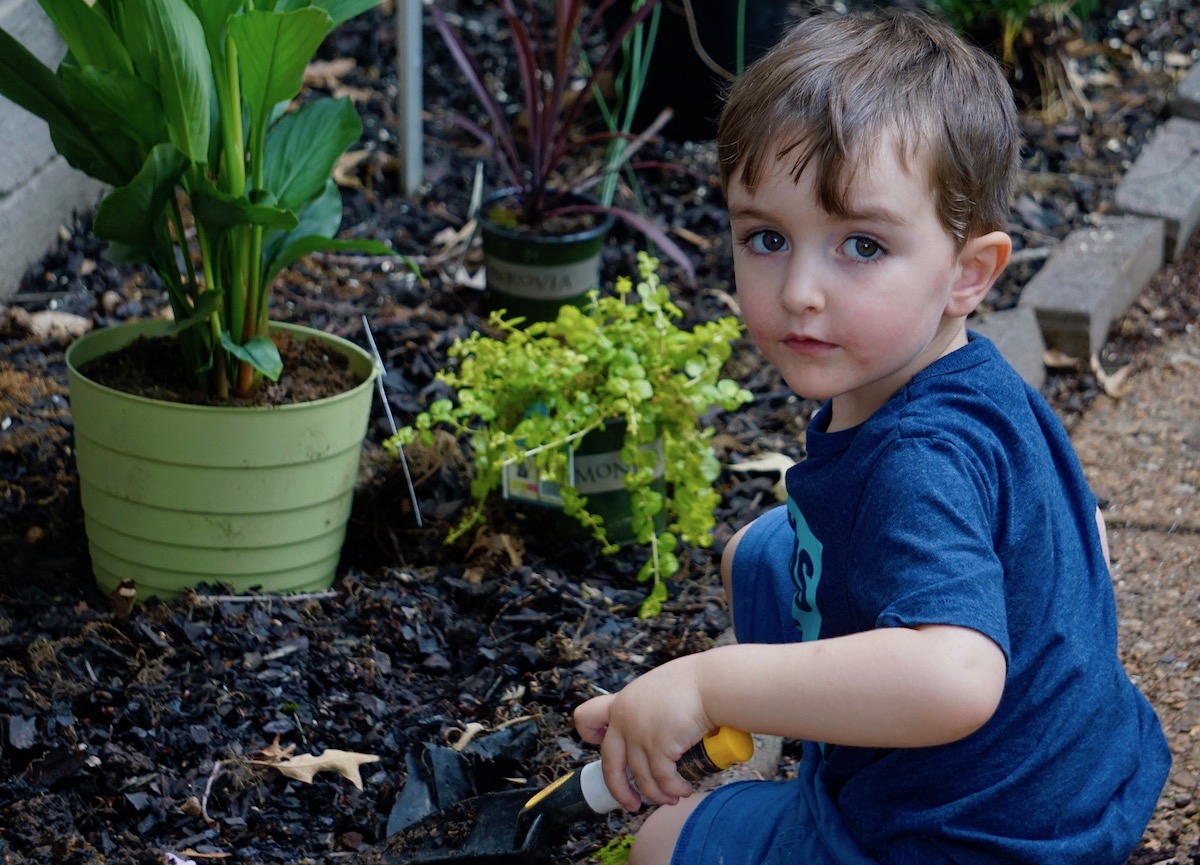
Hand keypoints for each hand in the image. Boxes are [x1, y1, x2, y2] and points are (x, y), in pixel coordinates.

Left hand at [573, 654, 714, 809]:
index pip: (586, 717)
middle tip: (632, 804)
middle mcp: (624, 721)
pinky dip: (673, 790)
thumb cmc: (694, 681)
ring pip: (641, 778)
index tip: (601, 743)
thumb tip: (656, 728)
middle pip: (609, 765)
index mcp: (621, 703)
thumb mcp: (657, 688)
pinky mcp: (659, 748)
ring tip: (672, 798)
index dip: (590, 735)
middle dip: (620, 791)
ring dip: (657, 795)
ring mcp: (640, 735)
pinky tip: (683, 791)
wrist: (712, 683)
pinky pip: (662, 780)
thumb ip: (646, 707)